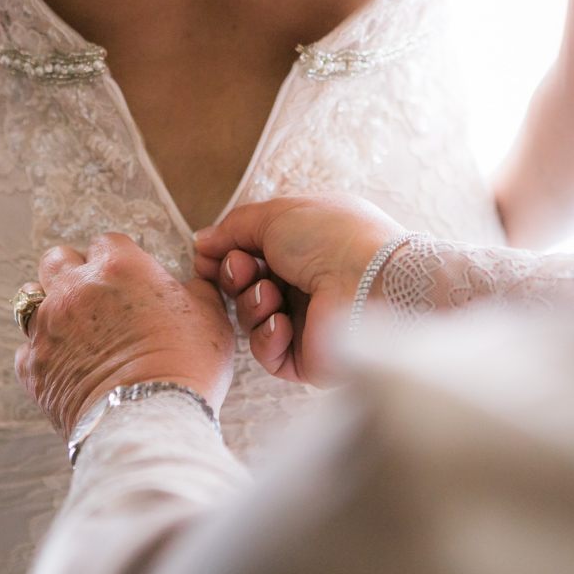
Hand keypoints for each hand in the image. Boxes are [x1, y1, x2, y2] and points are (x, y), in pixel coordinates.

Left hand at [15, 233, 233, 439]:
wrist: (150, 421)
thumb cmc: (187, 367)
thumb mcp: (211, 318)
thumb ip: (197, 290)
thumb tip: (192, 286)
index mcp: (119, 267)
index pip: (107, 242)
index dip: (119, 260)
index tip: (129, 279)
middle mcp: (75, 288)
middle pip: (58, 259)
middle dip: (74, 272)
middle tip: (96, 297)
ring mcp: (48, 327)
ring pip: (31, 298)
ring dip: (51, 307)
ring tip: (75, 330)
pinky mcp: (32, 366)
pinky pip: (27, 348)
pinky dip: (44, 353)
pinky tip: (68, 367)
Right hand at [194, 193, 403, 384]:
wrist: (372, 279)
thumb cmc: (332, 236)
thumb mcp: (276, 215)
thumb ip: (234, 228)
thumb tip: (202, 241)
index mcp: (304, 248)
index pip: (250, 256)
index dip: (226, 256)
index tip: (209, 254)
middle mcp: (305, 284)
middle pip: (245, 287)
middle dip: (234, 277)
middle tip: (243, 270)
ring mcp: (307, 322)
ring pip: (251, 319)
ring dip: (251, 304)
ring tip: (270, 295)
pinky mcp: (308, 358)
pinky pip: (267, 353)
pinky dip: (266, 337)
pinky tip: (282, 323)